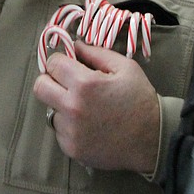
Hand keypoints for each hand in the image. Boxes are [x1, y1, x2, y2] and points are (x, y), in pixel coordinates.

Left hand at [33, 42, 160, 173]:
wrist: (153, 140)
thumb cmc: (140, 100)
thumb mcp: (125, 67)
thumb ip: (96, 53)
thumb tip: (74, 45)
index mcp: (84, 84)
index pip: (52, 64)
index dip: (60, 61)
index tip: (68, 66)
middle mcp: (72, 107)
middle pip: (40, 87)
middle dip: (51, 81)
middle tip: (66, 84)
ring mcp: (70, 131)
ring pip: (50, 110)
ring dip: (61, 106)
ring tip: (84, 108)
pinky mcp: (71, 149)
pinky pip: (59, 131)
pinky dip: (69, 126)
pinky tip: (88, 125)